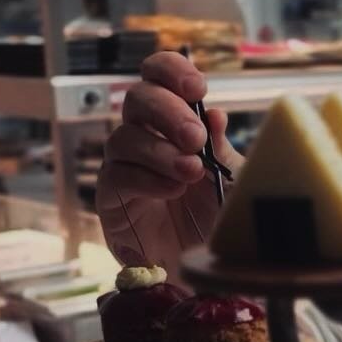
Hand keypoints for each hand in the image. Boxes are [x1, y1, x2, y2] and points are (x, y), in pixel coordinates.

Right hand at [95, 51, 237, 273]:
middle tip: (194, 138)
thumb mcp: (230, 180)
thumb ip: (220, 148)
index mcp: (175, 120)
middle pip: (135, 98)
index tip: (197, 88)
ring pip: (123, 138)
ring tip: (190, 173)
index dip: (171, 71)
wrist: (205, 270)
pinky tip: (172, 191)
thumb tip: (213, 113)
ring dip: (160, 152)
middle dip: (166, 111)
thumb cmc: (218, 219)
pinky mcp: (111, 200)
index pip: (158, 76)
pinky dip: (147, 180)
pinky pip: (117, 177)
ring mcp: (124, 166)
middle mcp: (145, 136)